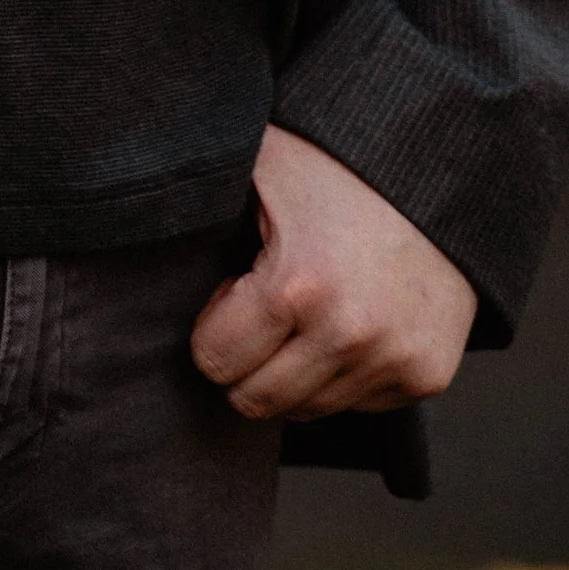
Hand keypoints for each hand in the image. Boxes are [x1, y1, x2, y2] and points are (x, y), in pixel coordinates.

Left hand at [189, 124, 474, 418]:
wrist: (437, 162)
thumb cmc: (332, 160)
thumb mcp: (260, 162)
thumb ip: (201, 194)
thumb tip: (131, 208)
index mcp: (296, 286)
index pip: (214, 362)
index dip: (214, 325)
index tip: (234, 290)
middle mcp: (348, 336)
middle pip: (255, 401)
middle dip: (246, 361)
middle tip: (263, 311)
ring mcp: (393, 360)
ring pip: (307, 410)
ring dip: (296, 371)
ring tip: (309, 309)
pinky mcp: (427, 374)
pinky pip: (359, 403)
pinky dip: (345, 373)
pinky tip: (351, 318)